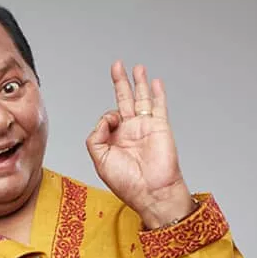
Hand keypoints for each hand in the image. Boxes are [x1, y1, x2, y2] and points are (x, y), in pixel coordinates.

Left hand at [86, 60, 196, 228]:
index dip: (106, 117)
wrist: (152, 191)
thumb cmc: (127, 182)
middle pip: (124, 99)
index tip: (111, 123)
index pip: (107, 117)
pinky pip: (159, 106)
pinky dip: (158, 93)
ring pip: (142, 99)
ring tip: (137, 68)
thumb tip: (107, 117)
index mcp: (115, 139)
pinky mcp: (160, 127)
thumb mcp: (100, 160)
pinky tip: (155, 82)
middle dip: (120, 82)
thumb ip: (95, 136)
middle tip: (117, 66)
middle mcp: (130, 131)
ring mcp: (146, 127)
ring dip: (140, 82)